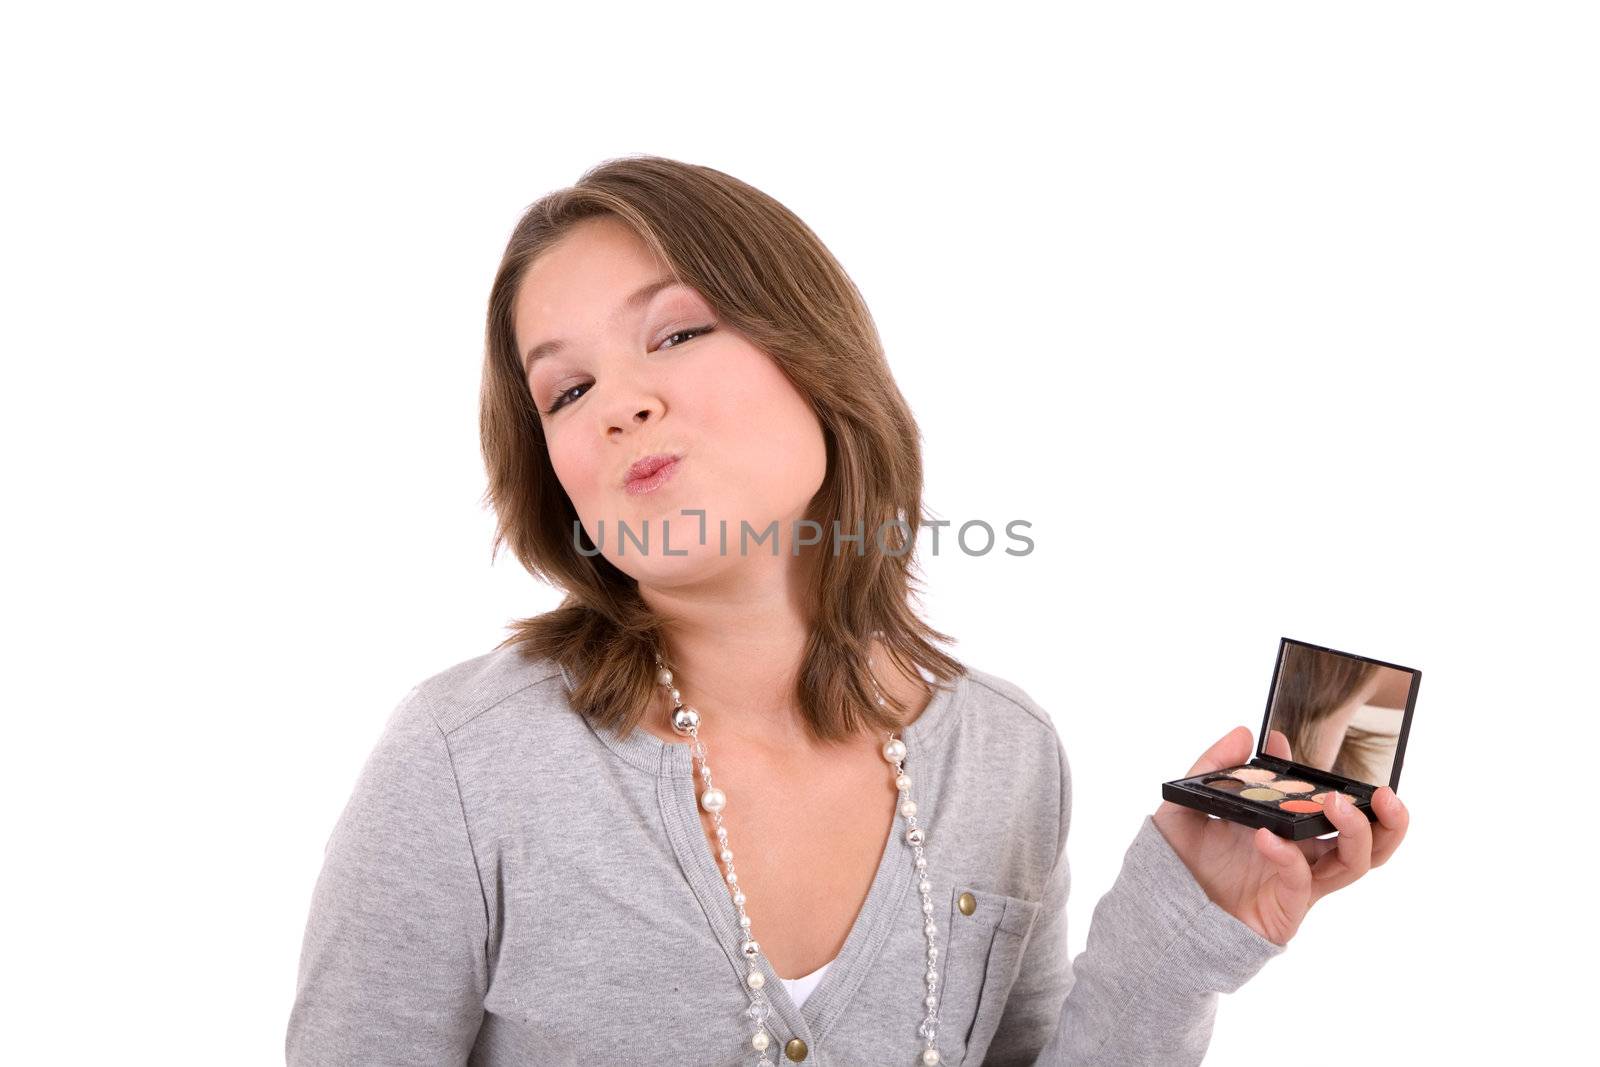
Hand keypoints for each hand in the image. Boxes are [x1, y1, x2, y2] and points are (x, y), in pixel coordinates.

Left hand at [1152, 725, 1409, 945]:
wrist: (1164, 907)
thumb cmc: (1182, 859)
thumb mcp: (1190, 803)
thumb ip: (1215, 766)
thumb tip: (1244, 734)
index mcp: (1290, 827)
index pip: (1337, 808)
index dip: (1346, 784)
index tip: (1335, 759)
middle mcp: (1304, 854)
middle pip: (1370, 843)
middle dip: (1389, 820)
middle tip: (1383, 795)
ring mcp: (1298, 883)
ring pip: (1355, 865)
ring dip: (1356, 833)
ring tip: (1336, 804)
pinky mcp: (1286, 908)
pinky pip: (1302, 880)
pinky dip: (1289, 855)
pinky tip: (1267, 837)